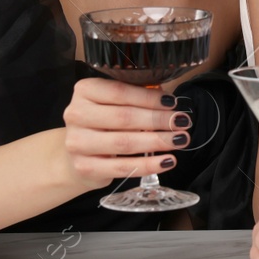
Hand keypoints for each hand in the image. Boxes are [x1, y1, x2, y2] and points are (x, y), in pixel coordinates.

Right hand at [62, 77, 192, 188]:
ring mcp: (77, 142)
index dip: (149, 98)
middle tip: (182, 122)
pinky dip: (148, 164)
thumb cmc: (103, 123)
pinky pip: (122, 167)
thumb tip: (169, 101)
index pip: (120, 92)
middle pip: (124, 117)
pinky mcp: (84, 167)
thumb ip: (137, 98)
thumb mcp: (114, 104)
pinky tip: (167, 161)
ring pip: (124, 142)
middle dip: (158, 120)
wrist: (77, 154)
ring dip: (157, 141)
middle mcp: (76, 114)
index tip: (173, 103)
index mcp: (85, 90)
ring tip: (180, 140)